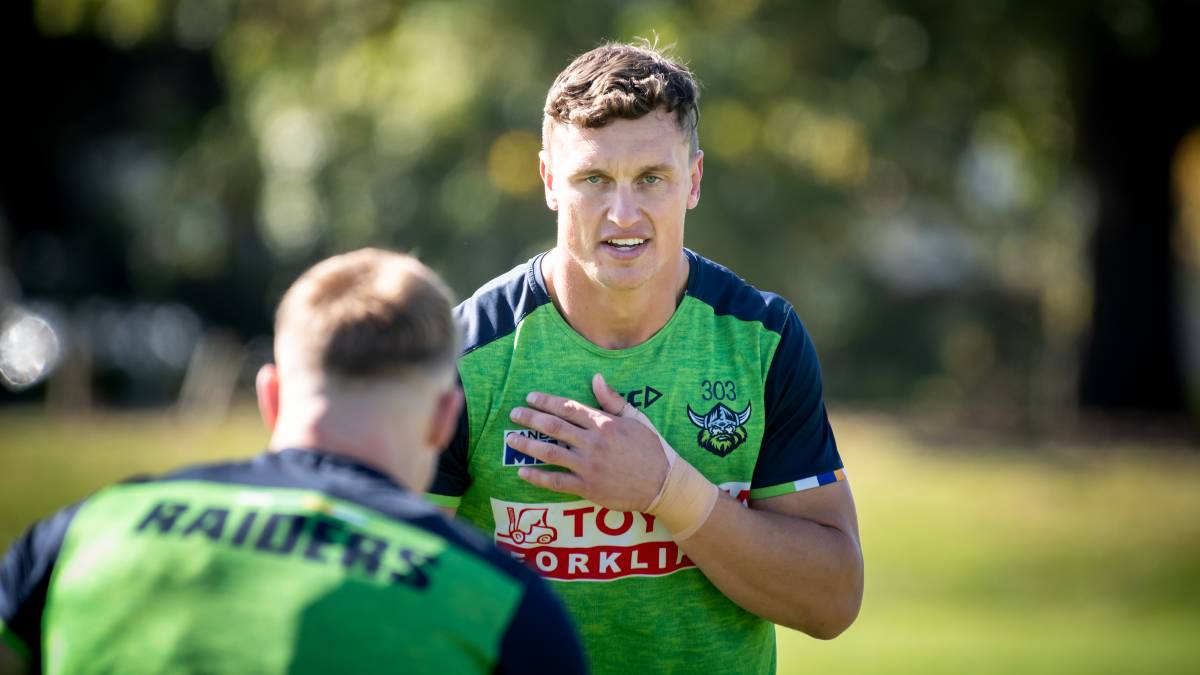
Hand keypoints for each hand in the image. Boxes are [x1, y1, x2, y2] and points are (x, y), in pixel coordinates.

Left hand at [507, 373, 669, 511]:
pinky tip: (522, 471)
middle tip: (514, 414)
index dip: (546, 402)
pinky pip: (556, 482)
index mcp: (604, 423)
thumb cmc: (652, 448)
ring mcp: (589, 466)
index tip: (530, 398)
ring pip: (551, 453)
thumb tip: (596, 377)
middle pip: (554, 428)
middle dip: (530, 419)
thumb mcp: (636, 418)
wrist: (663, 484)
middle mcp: (593, 443)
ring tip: (512, 440)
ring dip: (528, 445)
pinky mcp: (588, 488)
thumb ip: (613, 399)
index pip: (568, 408)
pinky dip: (537, 477)